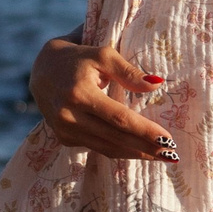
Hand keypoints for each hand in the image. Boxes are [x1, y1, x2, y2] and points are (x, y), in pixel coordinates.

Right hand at [28, 38, 176, 162]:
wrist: (41, 70)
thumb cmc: (78, 58)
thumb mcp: (103, 55)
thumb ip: (128, 71)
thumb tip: (157, 84)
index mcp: (79, 93)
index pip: (119, 118)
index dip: (145, 131)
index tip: (168, 139)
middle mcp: (68, 116)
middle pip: (115, 138)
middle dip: (146, 148)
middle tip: (172, 155)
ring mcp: (64, 130)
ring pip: (107, 148)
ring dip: (136, 154)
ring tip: (161, 156)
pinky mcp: (64, 138)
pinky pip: (97, 148)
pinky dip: (119, 150)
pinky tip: (138, 151)